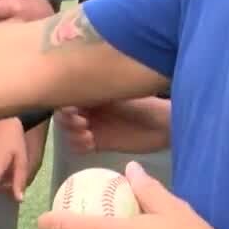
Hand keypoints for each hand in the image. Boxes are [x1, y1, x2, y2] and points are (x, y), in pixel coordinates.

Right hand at [55, 97, 169, 155]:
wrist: (164, 125)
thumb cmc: (147, 105)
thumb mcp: (122, 94)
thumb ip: (100, 91)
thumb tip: (82, 82)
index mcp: (92, 93)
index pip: (66, 96)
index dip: (65, 103)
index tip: (74, 108)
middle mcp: (89, 109)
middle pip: (63, 116)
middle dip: (67, 120)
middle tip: (83, 123)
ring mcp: (93, 126)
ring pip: (68, 132)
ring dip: (73, 134)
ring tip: (87, 134)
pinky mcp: (99, 143)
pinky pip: (78, 146)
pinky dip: (80, 145)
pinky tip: (92, 142)